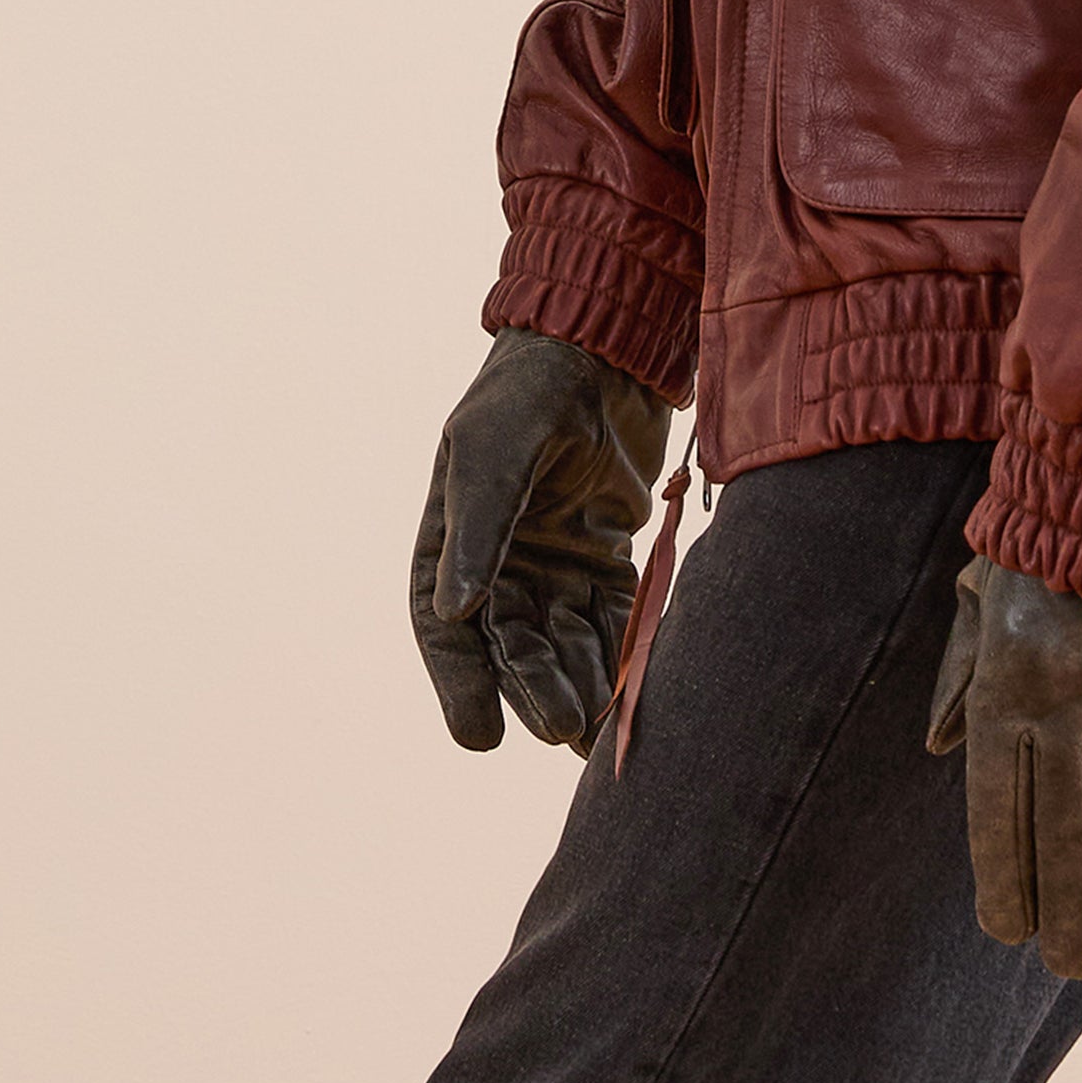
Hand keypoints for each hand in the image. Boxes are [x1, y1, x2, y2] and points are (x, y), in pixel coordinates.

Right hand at [409, 329, 672, 752]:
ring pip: (564, 640)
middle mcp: (500, 561)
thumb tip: (455, 612)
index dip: (462, 685)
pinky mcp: (605, 553)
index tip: (481, 737)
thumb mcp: (494, 452)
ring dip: (580, 682)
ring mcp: (554, 559)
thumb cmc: (530, 391)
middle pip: (513, 644)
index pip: (448, 630)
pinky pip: (610, 616)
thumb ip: (480, 528)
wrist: (603, 344)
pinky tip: (633, 689)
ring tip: (599, 728)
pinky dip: (619, 651)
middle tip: (560, 727)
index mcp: (451, 541)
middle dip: (534, 688)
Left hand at [926, 553, 1081, 978]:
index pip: (998, 817)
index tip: (1013, 932)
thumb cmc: (1045, 555)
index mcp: (1005, 690)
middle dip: (1072, 919)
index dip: (1007, 884)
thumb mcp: (981, 601)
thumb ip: (958, 677)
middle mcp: (1069, 708)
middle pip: (1069, 845)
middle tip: (1076, 964)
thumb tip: (937, 751)